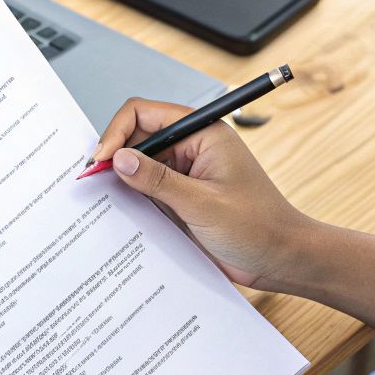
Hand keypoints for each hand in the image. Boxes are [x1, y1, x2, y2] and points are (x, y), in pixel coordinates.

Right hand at [92, 97, 312, 288]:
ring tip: (102, 197)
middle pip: (138, 138)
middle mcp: (192, 149)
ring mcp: (185, 174)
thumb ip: (158, 180)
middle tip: (93, 180)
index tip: (102, 159)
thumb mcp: (203, 204)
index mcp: (203, 134)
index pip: (146, 113)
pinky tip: (121, 213)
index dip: (117, 132)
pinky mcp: (181, 199)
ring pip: (139, 166)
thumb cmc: (260, 227)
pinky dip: (131, 199)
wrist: (281, 260)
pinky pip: (147, 191)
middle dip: (114, 156)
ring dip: (121, 180)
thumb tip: (120, 159)